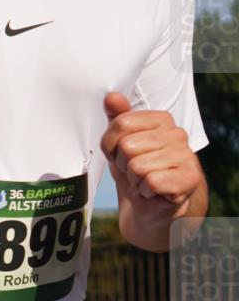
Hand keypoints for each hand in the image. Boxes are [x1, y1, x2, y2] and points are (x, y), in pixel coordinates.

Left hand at [101, 92, 204, 226]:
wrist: (151, 203)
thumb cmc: (135, 169)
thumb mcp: (119, 143)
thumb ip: (117, 119)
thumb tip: (111, 97)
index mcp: (160, 119)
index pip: (120, 123)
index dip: (110, 146)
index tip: (119, 155)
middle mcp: (176, 133)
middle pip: (127, 146)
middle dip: (123, 165)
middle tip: (134, 171)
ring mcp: (186, 155)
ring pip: (137, 166)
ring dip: (134, 180)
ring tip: (143, 181)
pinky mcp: (189, 178)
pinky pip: (151, 182)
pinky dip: (145, 191)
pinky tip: (153, 191)